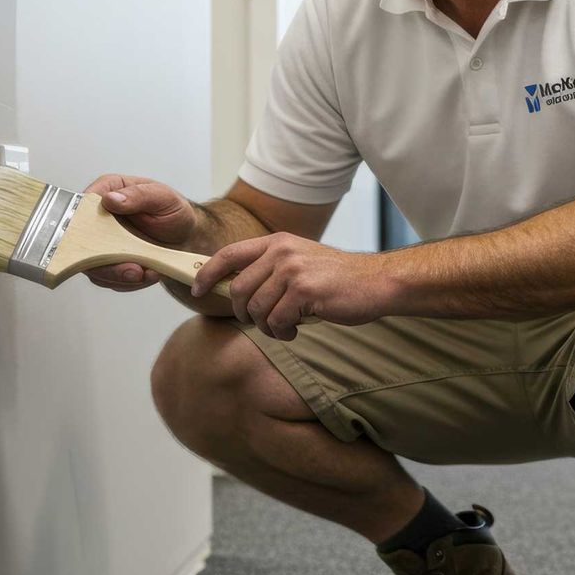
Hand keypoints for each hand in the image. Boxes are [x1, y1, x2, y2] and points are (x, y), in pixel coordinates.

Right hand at [78, 174, 198, 290]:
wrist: (185, 237)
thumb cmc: (173, 212)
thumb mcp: (162, 197)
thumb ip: (138, 196)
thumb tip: (111, 198)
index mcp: (107, 191)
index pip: (82, 205)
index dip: (84, 223)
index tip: (103, 239)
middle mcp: (98, 217)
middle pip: (82, 242)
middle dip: (106, 260)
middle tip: (134, 269)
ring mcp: (100, 242)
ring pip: (93, 265)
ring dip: (119, 275)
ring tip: (146, 272)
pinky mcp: (107, 262)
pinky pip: (107, 278)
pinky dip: (127, 281)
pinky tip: (147, 274)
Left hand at [194, 233, 392, 339]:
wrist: (377, 282)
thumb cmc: (339, 279)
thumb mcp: (301, 262)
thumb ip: (271, 269)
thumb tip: (235, 290)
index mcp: (277, 242)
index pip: (228, 254)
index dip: (207, 274)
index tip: (197, 290)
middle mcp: (282, 252)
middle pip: (239, 289)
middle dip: (244, 313)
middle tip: (261, 322)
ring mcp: (293, 270)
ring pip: (257, 309)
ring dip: (266, 327)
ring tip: (284, 328)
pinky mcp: (305, 291)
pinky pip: (277, 321)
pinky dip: (282, 332)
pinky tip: (296, 330)